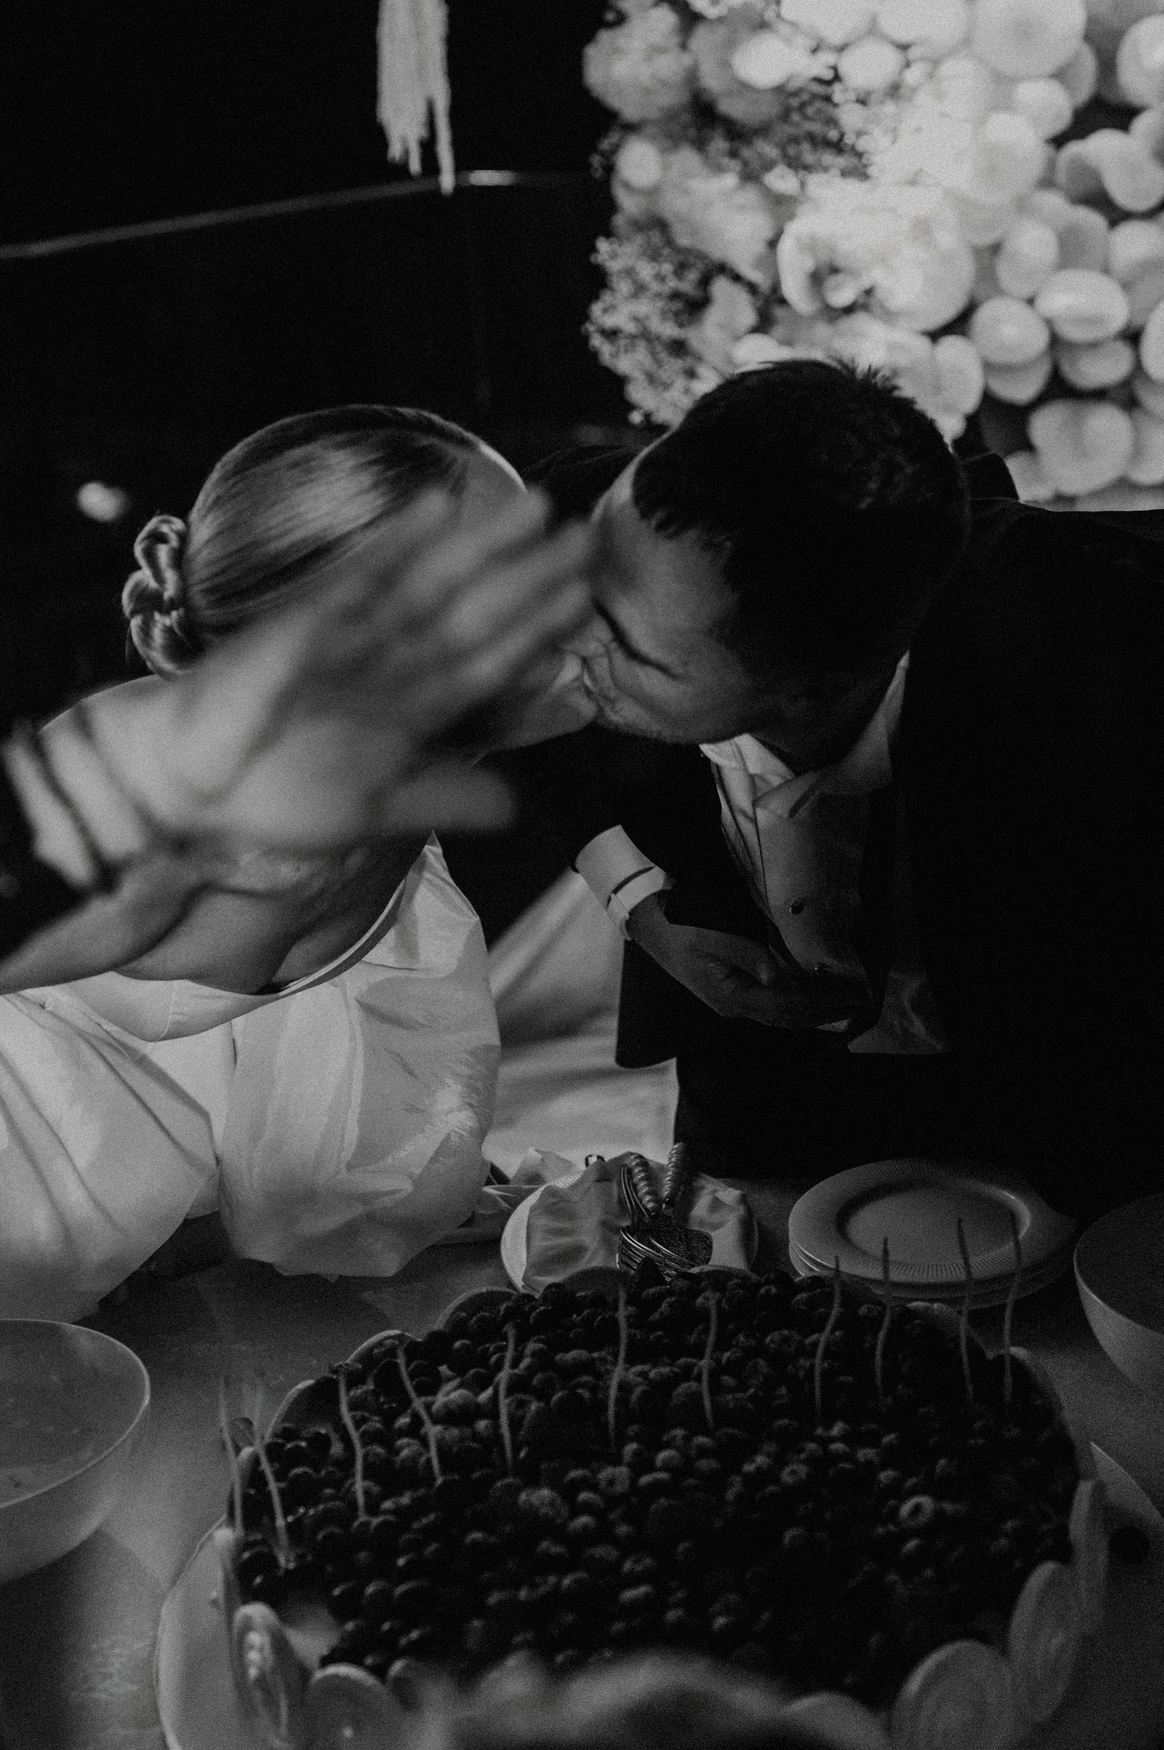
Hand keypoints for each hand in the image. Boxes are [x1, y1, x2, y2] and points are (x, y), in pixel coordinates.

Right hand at [85, 489, 595, 847]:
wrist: (192, 787)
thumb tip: (513, 808)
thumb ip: (442, 796)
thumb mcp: (375, 807)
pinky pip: (358, 577)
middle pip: (472, 609)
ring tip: (536, 508)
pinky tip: (440, 507)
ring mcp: (349, 635)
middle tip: (583, 535)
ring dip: (482, 546)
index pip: (489, 658)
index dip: (538, 628)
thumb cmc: (273, 792)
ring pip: (430, 582)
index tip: (585, 599)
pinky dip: (398, 542)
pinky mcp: (305, 623)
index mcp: (409, 704)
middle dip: (527, 574)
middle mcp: (388, 659)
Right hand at [626, 891, 865, 1029]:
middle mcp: (733, 1006)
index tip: (850, 993)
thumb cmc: (680, 927)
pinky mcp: (731, 992)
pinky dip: (798, 1004)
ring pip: (781, 1015)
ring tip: (844, 1003)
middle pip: (787, 1018)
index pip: (787, 1007)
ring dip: (814, 1012)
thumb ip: (750, 957)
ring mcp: (731, 1001)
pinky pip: (772, 1006)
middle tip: (858, 1001)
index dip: (821, 1003)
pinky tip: (813, 998)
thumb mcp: (715, 936)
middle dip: (825, 1013)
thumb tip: (783, 979)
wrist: (648, 924)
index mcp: (730, 995)